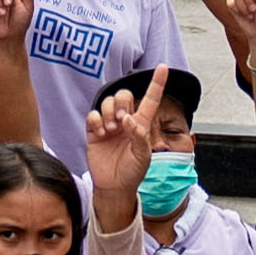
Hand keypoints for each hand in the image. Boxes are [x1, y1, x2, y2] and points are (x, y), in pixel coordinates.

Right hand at [82, 79, 152, 228]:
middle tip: (121, 120)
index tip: (163, 67)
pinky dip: (96, 120)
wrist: (114, 187)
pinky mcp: (94, 131)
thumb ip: (139, 136)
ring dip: (109, 112)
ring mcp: (109, 125)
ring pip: (108, 102)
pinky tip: (101, 133)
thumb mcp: (143, 156)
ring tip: (110, 129)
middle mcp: (126, 121)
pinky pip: (93, 114)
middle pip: (124, 96)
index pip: (151, 99)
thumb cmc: (132, 172)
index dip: (157, 83)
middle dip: (122, 103)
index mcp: (142, 124)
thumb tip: (129, 119)